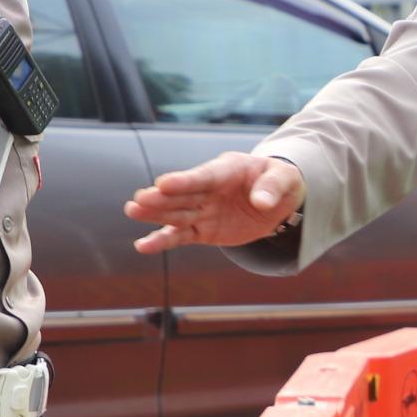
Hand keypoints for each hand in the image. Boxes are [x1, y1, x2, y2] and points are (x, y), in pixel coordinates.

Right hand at [125, 152, 303, 253]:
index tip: (164, 184)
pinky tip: (143, 246)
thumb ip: (272, 187)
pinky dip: (163, 241)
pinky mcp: (203, 230)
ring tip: (133, 212)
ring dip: (155, 215)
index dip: (184, 181)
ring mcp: (203, 210)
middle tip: (139, 201)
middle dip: (161, 198)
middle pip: (182, 195)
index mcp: (225, 170)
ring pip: (176, 214)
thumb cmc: (278, 180)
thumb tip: (261, 202)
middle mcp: (208, 190)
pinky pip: (181, 236)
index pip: (202, 177)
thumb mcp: (284, 178)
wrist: (276, 198)